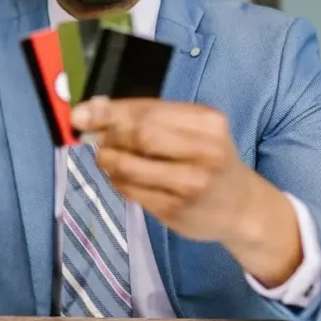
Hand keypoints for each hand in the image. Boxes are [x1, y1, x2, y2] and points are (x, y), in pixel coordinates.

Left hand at [70, 96, 302, 285]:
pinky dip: (117, 182)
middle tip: (93, 139)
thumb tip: (92, 110)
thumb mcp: (192, 130)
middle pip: (140, 135)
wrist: (241, 206)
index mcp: (207, 122)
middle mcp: (205, 151)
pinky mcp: (177, 210)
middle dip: (108, 136)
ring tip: (105, 159)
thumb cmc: (209, 159)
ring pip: (130, 166)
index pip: (147, 110)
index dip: (108, 111)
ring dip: (107, 161)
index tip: (79, 114)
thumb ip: (148, 118)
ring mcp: (191, 183)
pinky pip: (132, 192)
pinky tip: (121, 178)